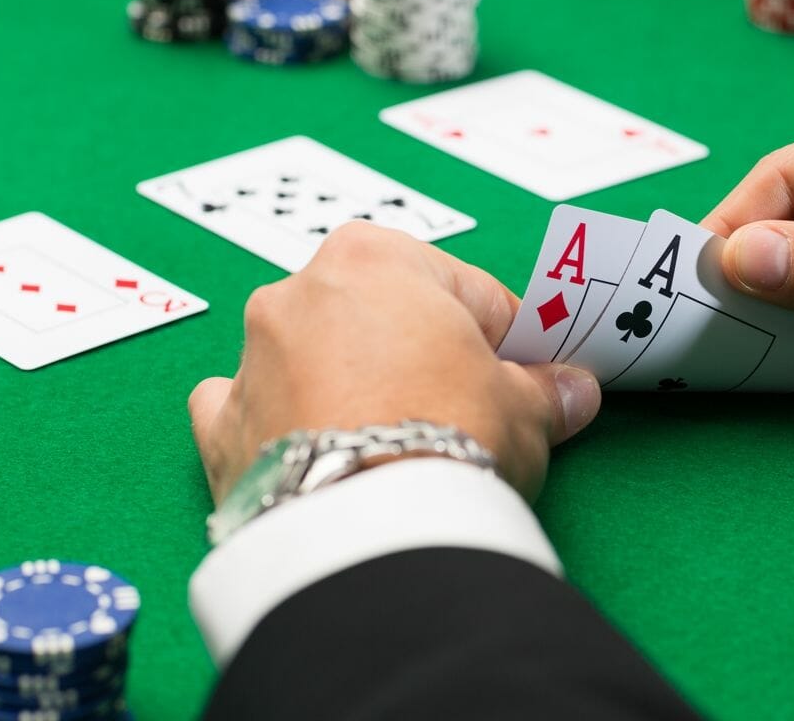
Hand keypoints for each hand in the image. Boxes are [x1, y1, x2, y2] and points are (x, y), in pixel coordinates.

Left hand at [188, 223, 600, 504]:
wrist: (370, 534)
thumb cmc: (451, 437)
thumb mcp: (524, 409)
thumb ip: (545, 390)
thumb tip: (573, 392)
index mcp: (376, 258)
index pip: (467, 292)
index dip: (505, 338)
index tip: (523, 374)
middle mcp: (300, 292)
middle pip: (383, 318)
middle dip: (421, 355)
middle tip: (463, 410)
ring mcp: (251, 360)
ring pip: (313, 356)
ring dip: (347, 382)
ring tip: (393, 444)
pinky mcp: (219, 429)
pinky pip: (248, 410)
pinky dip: (276, 424)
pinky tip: (312, 451)